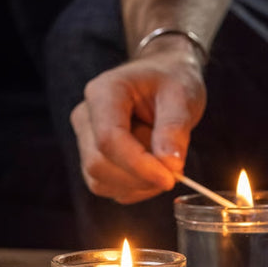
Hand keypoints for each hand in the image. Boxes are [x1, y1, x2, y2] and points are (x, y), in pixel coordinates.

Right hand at [70, 41, 206, 203]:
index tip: (170, 178)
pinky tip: (154, 171)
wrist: (162, 77)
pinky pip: (108, 187)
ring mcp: (85, 140)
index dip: (138, 165)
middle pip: (99, 164)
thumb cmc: (171, 81)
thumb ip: (175, 128)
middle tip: (176, 170)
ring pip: (100, 181)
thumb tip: (170, 166)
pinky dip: (135, 189)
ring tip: (165, 162)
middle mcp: (86, 117)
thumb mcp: (182, 95)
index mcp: (103, 93)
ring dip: (139, 185)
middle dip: (140, 177)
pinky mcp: (93, 159)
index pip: (109, 139)